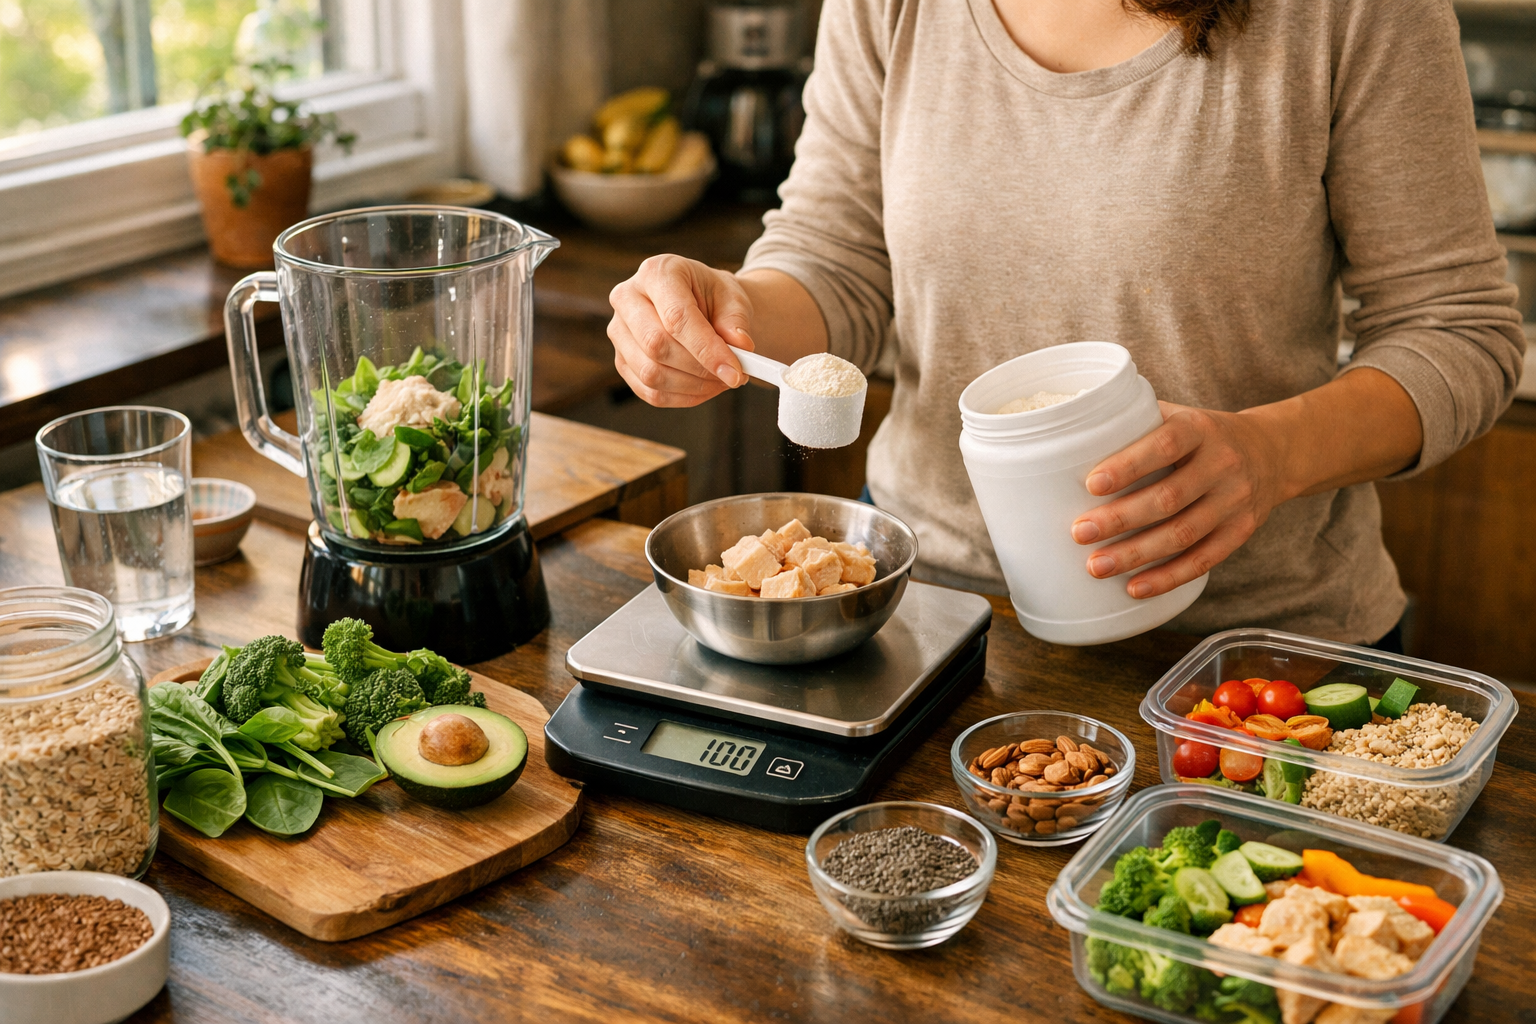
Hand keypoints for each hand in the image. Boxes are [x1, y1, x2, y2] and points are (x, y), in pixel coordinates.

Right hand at [607, 254, 754, 406]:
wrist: (701, 304)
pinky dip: (683, 397)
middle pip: (656, 345)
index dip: (707, 349)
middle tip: (732, 376)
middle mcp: (628, 298)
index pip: (676, 317)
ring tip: (721, 380)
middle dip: (700, 369)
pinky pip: (650, 392)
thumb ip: (736, 322)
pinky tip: (705, 388)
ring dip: (693, 386)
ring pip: (651, 373)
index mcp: (657, 272)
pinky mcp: (622, 360)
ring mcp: (619, 332)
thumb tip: (741, 346)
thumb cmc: (714, 297)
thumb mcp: (733, 299)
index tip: (735, 371)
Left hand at [1068, 402, 1290, 598]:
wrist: (1272, 452)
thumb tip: (1071, 435)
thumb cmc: (1203, 435)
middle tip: (1079, 532)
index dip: (1129, 465)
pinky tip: (1135, 587)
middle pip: (1169, 497)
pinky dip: (1168, 577)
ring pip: (1183, 534)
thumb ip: (1136, 423)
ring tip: (1096, 566)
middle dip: (1120, 519)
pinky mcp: (1240, 532)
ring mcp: (1235, 501)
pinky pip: (1203, 560)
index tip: (1092, 484)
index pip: (1165, 445)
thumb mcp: (1179, 415)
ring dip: (1136, 554)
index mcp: (1200, 428)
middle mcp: (1222, 464)